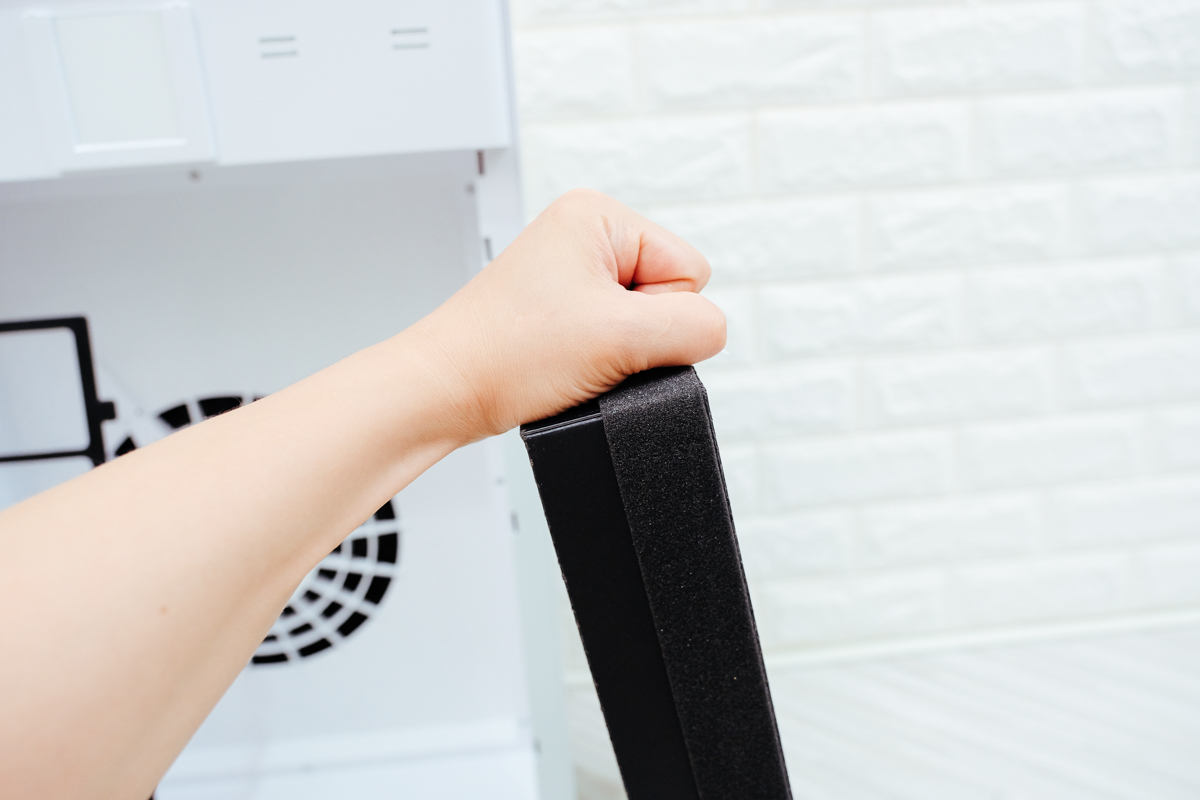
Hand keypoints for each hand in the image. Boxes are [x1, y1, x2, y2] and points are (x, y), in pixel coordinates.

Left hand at [410, 189, 726, 440]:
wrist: (444, 392)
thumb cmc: (510, 353)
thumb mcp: (623, 337)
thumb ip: (694, 328)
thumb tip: (710, 332)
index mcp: (599, 214)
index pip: (690, 269)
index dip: (661, 315)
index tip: (602, 329)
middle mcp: (584, 234)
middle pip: (670, 294)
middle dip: (640, 333)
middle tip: (583, 346)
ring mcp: (570, 273)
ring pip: (644, 322)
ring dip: (620, 352)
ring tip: (570, 359)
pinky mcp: (560, 310)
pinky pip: (615, 338)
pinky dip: (601, 361)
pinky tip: (565, 368)